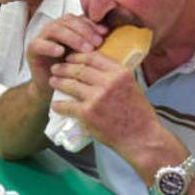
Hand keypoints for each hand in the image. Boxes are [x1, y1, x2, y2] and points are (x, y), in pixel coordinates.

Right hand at [26, 14, 107, 98]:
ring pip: (55, 29)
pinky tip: (60, 52)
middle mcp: (54, 28)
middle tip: (97, 43)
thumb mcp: (86, 55)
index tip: (105, 33)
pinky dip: (50, 46)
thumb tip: (109, 32)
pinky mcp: (32, 48)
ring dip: (72, 38)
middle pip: (68, 20)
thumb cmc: (73, 71)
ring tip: (84, 49)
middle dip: (84, 31)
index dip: (93, 24)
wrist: (55, 89)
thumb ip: (93, 43)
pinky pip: (39, 43)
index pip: (80, 18)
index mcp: (68, 26)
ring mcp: (42, 37)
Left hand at [48, 50, 163, 158]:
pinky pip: (67, 106)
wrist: (141, 137)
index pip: (93, 57)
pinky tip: (55, 104)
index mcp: (120, 73)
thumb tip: (98, 69)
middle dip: (64, 67)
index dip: (78, 56)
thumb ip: (115, 76)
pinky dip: (59, 105)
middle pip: (79, 69)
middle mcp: (108, 82)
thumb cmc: (139, 114)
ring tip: (53, 81)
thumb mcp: (132, 86)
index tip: (70, 58)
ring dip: (59, 82)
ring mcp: (96, 97)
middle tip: (56, 68)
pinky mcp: (88, 113)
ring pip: (71, 84)